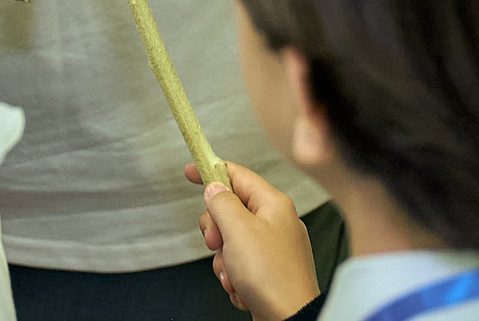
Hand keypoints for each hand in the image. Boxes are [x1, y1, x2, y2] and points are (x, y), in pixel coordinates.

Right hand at [187, 160, 318, 318]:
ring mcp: (271, 248)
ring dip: (224, 260)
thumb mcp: (238, 230)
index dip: (211, 172)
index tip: (189, 172)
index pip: (237, 175)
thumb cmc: (271, 276)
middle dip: (217, 231)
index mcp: (273, 205)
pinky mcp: (267, 271)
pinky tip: (242, 287)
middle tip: (218, 243)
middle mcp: (275, 223)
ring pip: (230, 241)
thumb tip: (213, 188)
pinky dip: (234, 276)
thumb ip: (222, 203)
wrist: (290, 320)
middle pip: (229, 210)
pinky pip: (238, 264)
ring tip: (235, 274)